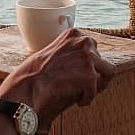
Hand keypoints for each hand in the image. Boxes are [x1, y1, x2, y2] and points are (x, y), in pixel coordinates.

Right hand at [0, 29, 114, 129]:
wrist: (27, 86)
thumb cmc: (33, 74)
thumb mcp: (51, 52)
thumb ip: (69, 54)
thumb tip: (82, 66)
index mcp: (73, 33)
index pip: (91, 47)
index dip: (87, 63)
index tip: (79, 73)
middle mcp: (84, 42)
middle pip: (101, 59)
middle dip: (95, 73)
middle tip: (83, 86)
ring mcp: (88, 58)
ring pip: (108, 73)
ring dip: (95, 85)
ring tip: (82, 94)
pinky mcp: (90, 76)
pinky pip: (96, 90)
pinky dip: (87, 98)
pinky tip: (78, 102)